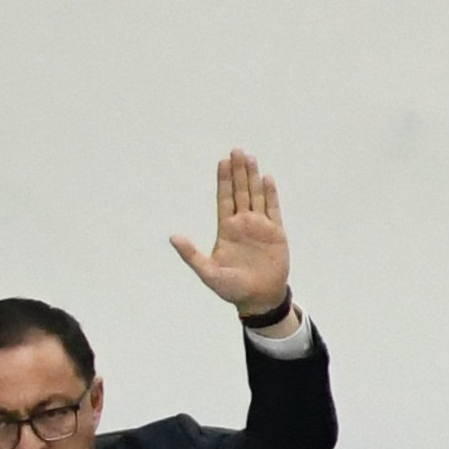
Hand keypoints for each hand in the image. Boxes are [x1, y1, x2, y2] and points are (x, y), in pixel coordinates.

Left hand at [170, 149, 292, 321]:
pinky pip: (273, 209)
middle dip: (238, 171)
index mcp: (226, 229)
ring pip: (256, 196)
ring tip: (251, 158)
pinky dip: (271, 194)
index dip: (223, 180)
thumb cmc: (232, 288)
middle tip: (237, 150)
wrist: (259, 298)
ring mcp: (260, 227)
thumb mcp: (208, 273)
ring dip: (253, 177)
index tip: (222, 161)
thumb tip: (173, 237)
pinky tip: (267, 179)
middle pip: (240, 191)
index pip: (224, 198)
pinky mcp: (276, 233)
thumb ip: (191, 255)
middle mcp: (242, 223)